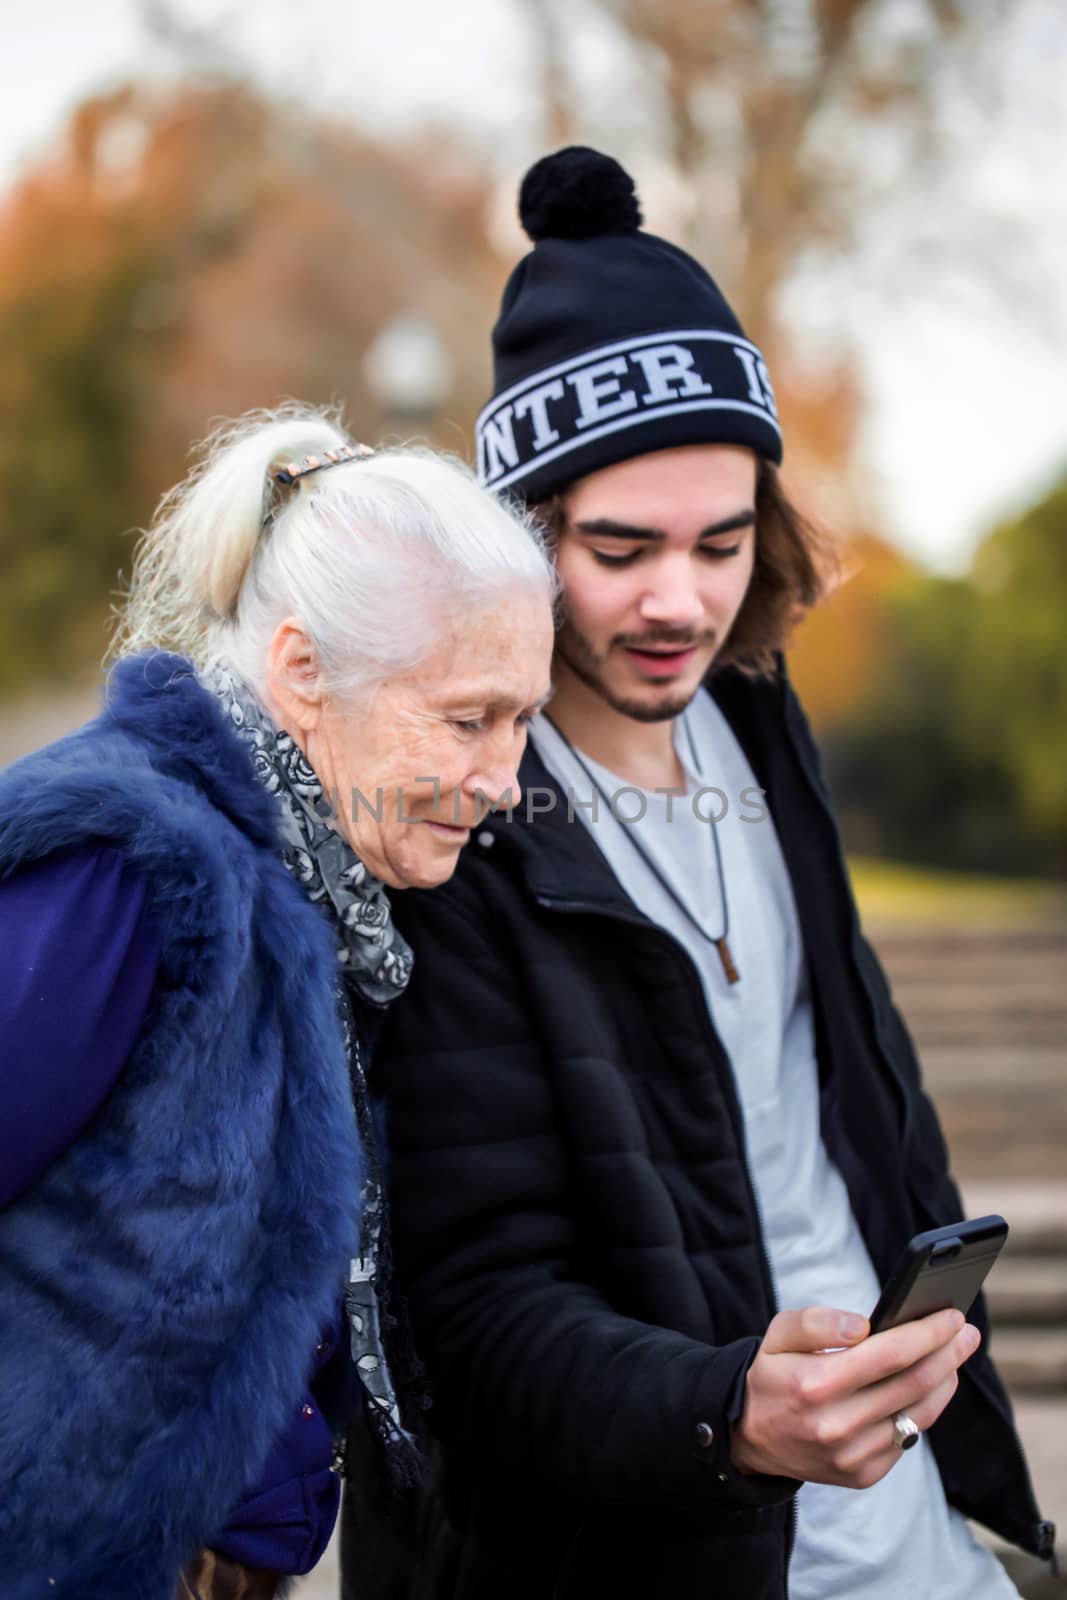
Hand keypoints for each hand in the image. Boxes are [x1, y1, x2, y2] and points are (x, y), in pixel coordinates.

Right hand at [731, 1305, 980, 1488]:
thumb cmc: (773, 1374)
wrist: (750, 1436)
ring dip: (944, 1381)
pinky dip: (924, 1409)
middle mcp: (837, 1426)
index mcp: (815, 1385)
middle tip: (966, 1332)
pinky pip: (907, 1438)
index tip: (952, 1316)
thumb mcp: (779, 1334)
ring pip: (918, 1414)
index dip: (927, 1333)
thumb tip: (865, 1325)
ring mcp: (852, 1456)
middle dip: (948, 1353)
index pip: (889, 1354)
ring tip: (954, 1356)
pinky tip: (928, 1387)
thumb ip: (819, 1322)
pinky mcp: (863, 1474)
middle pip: (913, 1383)